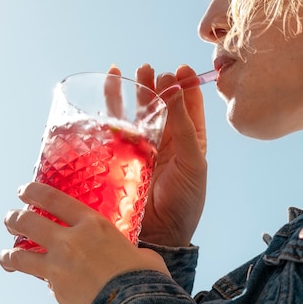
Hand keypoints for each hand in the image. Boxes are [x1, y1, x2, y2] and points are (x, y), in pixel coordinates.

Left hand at [0, 182, 169, 303]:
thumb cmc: (143, 278)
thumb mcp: (140, 252)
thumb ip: (126, 249)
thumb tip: (134, 257)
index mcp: (92, 224)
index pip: (53, 199)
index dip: (33, 191)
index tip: (24, 191)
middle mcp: (70, 240)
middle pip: (27, 222)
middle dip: (14, 219)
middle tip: (11, 219)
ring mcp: (58, 265)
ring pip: (19, 254)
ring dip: (9, 254)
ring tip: (7, 256)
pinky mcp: (55, 288)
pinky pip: (39, 280)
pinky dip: (38, 279)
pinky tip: (41, 281)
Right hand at [127, 64, 207, 246]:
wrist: (162, 234)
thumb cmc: (186, 200)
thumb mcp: (194, 162)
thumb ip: (185, 127)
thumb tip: (177, 89)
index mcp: (191, 141)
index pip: (190, 106)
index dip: (186, 85)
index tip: (181, 69)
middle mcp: (167, 141)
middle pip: (161, 105)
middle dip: (156, 85)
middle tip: (150, 70)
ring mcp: (143, 147)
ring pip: (137, 113)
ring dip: (134, 92)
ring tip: (129, 72)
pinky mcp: (122, 156)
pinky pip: (115, 129)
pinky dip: (111, 109)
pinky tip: (108, 91)